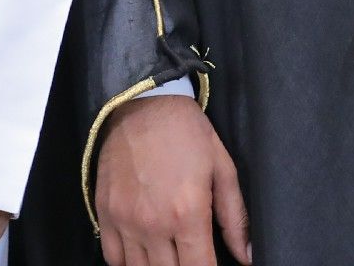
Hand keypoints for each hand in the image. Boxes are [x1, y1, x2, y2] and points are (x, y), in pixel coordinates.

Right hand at [95, 94, 251, 264]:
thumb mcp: (222, 169)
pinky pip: (113, 258)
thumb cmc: (188, 133)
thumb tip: (248, 256)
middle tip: (189, 256)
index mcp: (188, 214)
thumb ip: (235, 218)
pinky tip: (142, 254)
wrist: (144, 103)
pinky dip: (128, 263)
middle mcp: (153, 224)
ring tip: (169, 255)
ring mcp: (125, 220)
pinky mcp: (105, 212)